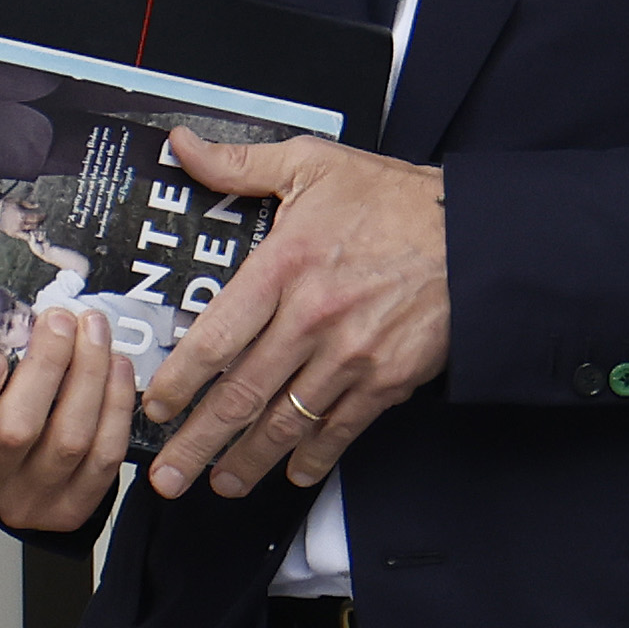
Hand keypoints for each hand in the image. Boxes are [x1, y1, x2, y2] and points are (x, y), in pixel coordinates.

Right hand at [0, 308, 134, 531]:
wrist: (0, 459)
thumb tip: (2, 309)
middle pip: (15, 431)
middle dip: (47, 364)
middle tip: (60, 321)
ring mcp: (23, 501)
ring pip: (68, 440)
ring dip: (89, 375)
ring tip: (93, 331)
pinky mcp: (66, 509)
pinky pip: (102, 457)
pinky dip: (114, 406)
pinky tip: (115, 368)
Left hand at [137, 128, 449, 502]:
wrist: (474, 234)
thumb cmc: (392, 199)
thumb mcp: (312, 163)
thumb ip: (240, 163)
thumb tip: (181, 146)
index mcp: (284, 266)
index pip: (215, 338)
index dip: (178, 381)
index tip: (155, 405)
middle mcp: (312, 319)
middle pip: (241, 395)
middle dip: (198, 442)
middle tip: (168, 476)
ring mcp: (349, 357)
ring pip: (285, 422)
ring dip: (248, 460)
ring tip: (220, 482)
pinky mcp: (385, 381)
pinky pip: (340, 430)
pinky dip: (313, 457)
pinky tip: (292, 472)